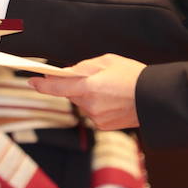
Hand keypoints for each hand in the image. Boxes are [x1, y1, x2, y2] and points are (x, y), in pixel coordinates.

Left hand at [30, 54, 146, 129]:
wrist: (154, 98)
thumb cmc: (133, 76)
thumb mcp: (107, 62)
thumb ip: (83, 67)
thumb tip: (69, 73)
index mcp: (88, 86)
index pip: (57, 87)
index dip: (42, 84)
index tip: (33, 81)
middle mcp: (89, 105)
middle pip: (70, 95)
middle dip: (75, 86)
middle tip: (93, 78)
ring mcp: (96, 117)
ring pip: (81, 104)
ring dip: (87, 96)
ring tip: (108, 89)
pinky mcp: (103, 125)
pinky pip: (92, 112)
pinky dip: (97, 105)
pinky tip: (112, 100)